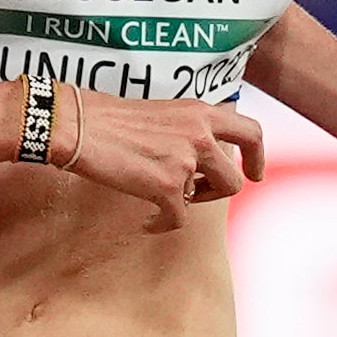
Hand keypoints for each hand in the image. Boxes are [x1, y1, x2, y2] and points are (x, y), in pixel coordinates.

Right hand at [64, 96, 266, 230]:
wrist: (78, 125)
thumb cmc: (109, 118)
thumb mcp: (163, 112)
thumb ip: (189, 129)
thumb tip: (201, 158)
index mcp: (201, 112)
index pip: (251, 132)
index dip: (258, 157)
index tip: (255, 173)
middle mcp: (201, 133)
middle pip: (236, 177)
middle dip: (217, 190)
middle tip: (195, 192)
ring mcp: (186, 160)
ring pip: (213, 197)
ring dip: (193, 203)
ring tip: (168, 199)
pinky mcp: (167, 186)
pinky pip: (179, 219)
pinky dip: (162, 224)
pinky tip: (148, 221)